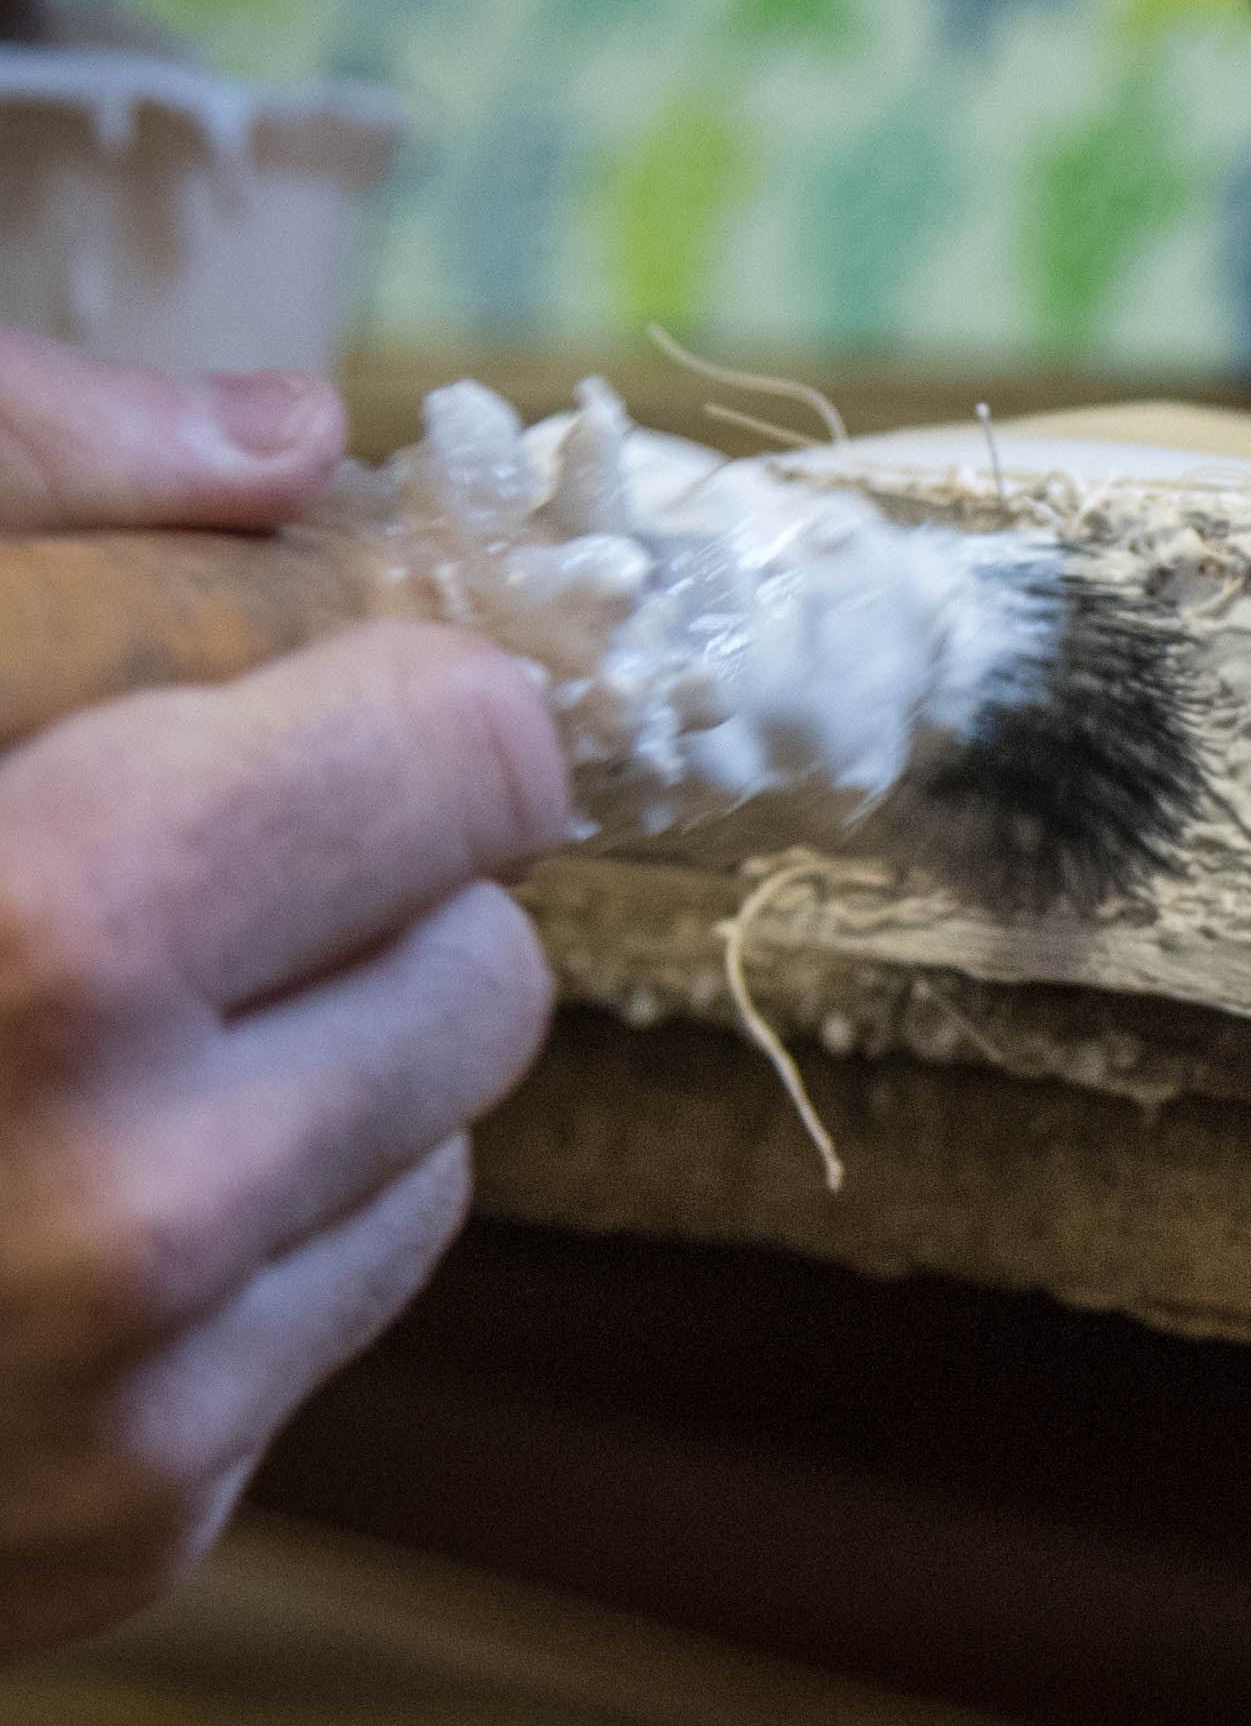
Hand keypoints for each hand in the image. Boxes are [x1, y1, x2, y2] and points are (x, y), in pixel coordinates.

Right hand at [0, 341, 570, 1659]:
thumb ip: (29, 482)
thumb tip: (285, 437)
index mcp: (43, 914)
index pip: (472, 749)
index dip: (401, 697)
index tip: (334, 692)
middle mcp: (104, 1186)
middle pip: (490, 955)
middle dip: (365, 895)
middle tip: (161, 870)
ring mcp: (118, 1390)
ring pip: (441, 1133)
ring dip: (320, 1065)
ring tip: (68, 1045)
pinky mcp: (127, 1527)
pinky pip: (345, 1292)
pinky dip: (252, 1232)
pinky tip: (40, 1203)